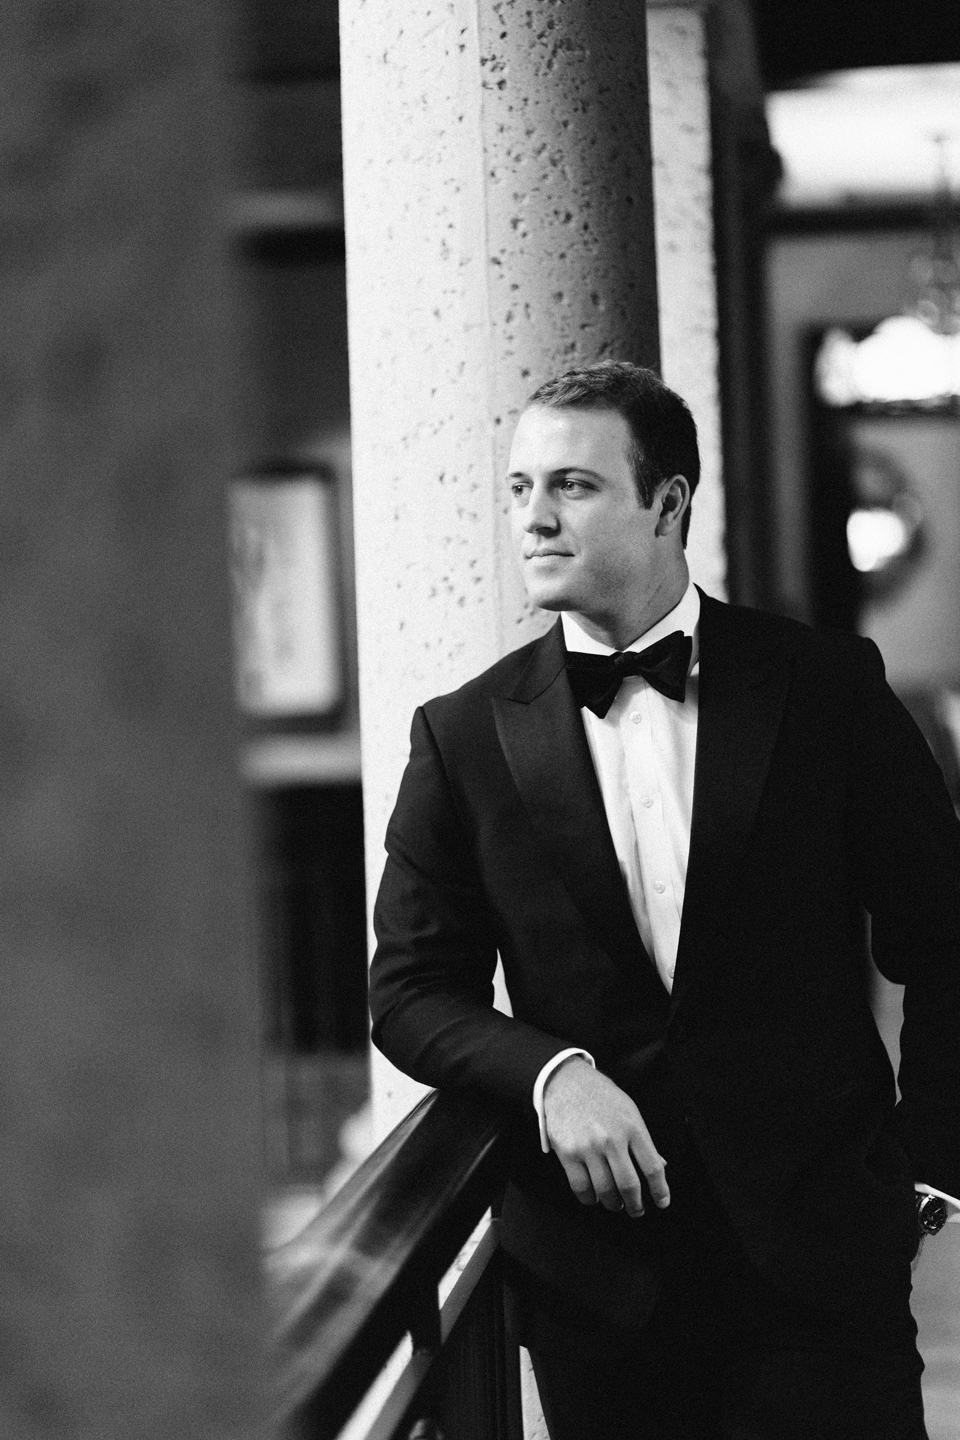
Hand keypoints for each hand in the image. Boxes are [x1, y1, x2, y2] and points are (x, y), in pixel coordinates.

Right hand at [542, 1058, 669, 1217]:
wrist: (567, 1081)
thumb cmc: (601, 1096)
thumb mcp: (629, 1110)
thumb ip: (643, 1140)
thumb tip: (660, 1165)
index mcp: (632, 1126)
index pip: (653, 1167)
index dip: (660, 1190)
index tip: (662, 1202)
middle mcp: (612, 1138)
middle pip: (629, 1185)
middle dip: (635, 1205)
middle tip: (636, 1210)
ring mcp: (588, 1146)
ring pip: (605, 1191)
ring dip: (613, 1204)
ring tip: (614, 1203)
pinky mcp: (568, 1153)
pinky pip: (581, 1187)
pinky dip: (589, 1199)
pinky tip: (593, 1197)